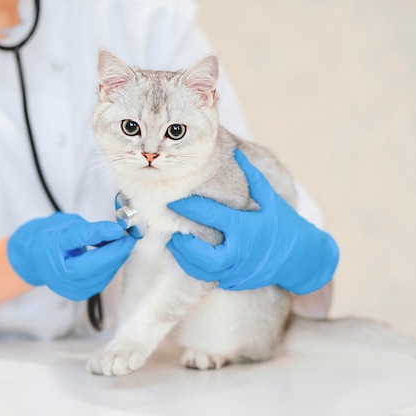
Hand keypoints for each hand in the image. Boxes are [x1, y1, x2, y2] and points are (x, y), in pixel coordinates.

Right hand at [7, 212, 135, 299]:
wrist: (36, 256)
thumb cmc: (51, 238)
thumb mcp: (66, 225)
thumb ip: (89, 230)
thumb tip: (116, 231)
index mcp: (49, 253)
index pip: (76, 243)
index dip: (99, 236)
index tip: (118, 229)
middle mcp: (57, 276)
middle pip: (90, 268)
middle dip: (114, 253)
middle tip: (129, 238)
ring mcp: (68, 289)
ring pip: (99, 277)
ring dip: (115, 260)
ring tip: (122, 244)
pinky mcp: (79, 294)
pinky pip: (100, 281)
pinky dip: (111, 267)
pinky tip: (115, 255)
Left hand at [166, 149, 338, 293]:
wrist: (302, 259)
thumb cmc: (285, 225)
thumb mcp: (272, 200)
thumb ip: (252, 178)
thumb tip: (236, 153)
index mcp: (246, 228)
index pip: (210, 216)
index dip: (189, 206)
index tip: (174, 198)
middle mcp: (240, 252)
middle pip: (199, 251)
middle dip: (182, 239)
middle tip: (171, 225)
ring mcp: (237, 271)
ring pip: (200, 269)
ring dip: (183, 256)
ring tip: (175, 241)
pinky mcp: (234, 281)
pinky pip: (208, 277)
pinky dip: (194, 267)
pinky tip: (187, 255)